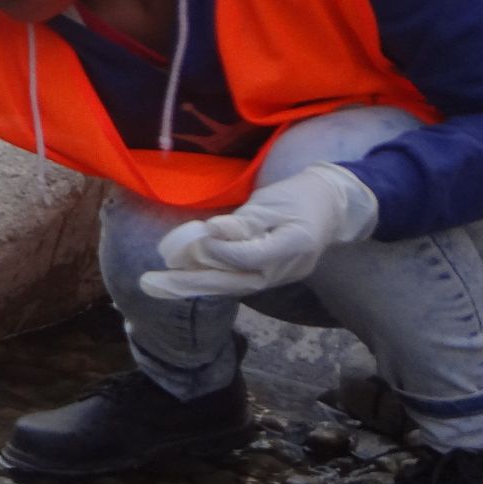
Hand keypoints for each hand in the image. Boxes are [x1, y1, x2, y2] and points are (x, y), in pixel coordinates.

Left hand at [140, 163, 377, 300]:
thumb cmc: (300, 196)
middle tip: (149, 283)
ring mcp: (279, 278)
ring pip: (231, 287)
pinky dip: (208, 282)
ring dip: (192, 286)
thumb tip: (212, 234)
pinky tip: (182, 281)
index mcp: (293, 245)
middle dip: (189, 283)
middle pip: (233, 282)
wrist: (333, 206)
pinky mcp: (270, 278)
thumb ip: (243, 222)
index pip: (248, 256)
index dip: (219, 251)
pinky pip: (236, 283)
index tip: (195, 242)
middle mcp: (285, 269)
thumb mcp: (272, 202)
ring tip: (157, 286)